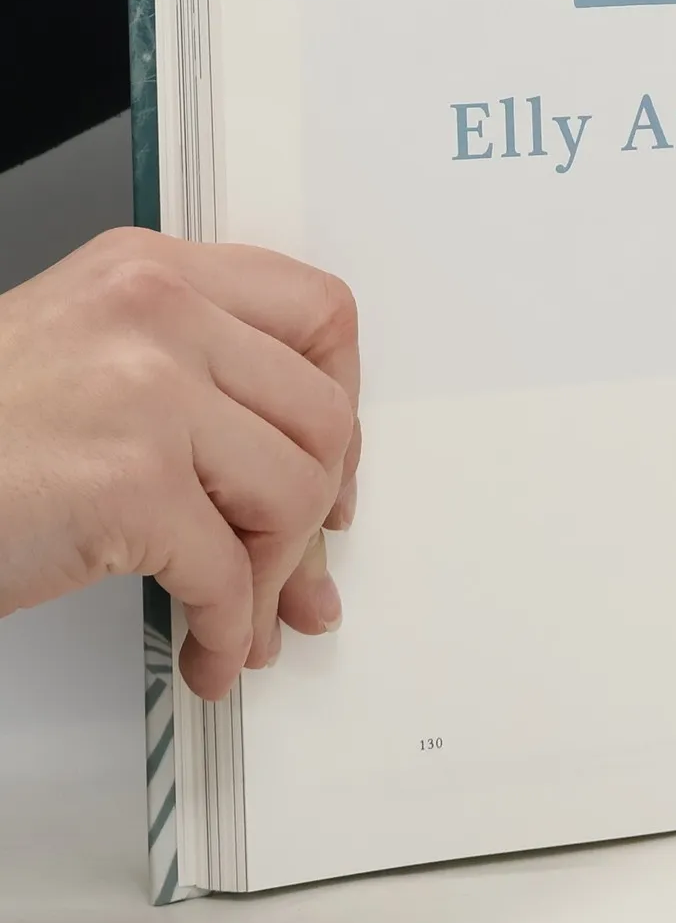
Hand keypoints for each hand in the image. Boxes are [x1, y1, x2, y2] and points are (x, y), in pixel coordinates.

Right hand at [0, 228, 359, 699]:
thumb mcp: (86, 356)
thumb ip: (197, 384)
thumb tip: (316, 492)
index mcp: (153, 272)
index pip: (319, 314)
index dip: (341, 399)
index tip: (329, 461)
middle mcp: (159, 313)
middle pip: (324, 414)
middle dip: (318, 508)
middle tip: (297, 564)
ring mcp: (148, 392)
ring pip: (295, 491)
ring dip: (273, 575)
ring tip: (241, 616)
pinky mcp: (130, 481)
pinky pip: (229, 571)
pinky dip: (228, 627)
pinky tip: (208, 650)